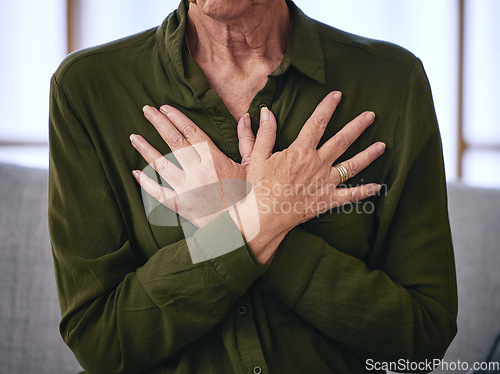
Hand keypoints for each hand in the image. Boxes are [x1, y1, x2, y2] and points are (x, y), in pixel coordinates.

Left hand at [131, 105, 254, 227]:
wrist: (244, 229)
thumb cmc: (250, 197)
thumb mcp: (254, 166)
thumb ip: (251, 140)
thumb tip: (249, 116)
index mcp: (215, 160)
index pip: (191, 132)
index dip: (177, 117)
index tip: (164, 107)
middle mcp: (198, 172)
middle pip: (174, 142)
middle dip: (158, 123)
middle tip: (145, 109)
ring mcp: (187, 190)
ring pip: (161, 164)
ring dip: (146, 149)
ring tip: (133, 137)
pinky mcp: (181, 207)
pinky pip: (159, 193)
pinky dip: (146, 183)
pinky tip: (136, 173)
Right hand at [232, 91, 384, 262]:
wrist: (264, 215)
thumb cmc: (259, 187)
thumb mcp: (257, 156)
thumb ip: (266, 133)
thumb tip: (267, 111)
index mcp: (301, 151)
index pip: (318, 122)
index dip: (328, 106)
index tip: (338, 95)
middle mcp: (318, 164)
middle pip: (342, 140)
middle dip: (358, 126)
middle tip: (371, 115)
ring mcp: (325, 182)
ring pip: (352, 165)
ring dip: (368, 154)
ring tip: (382, 145)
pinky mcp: (328, 200)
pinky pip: (350, 195)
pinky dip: (364, 191)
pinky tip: (377, 186)